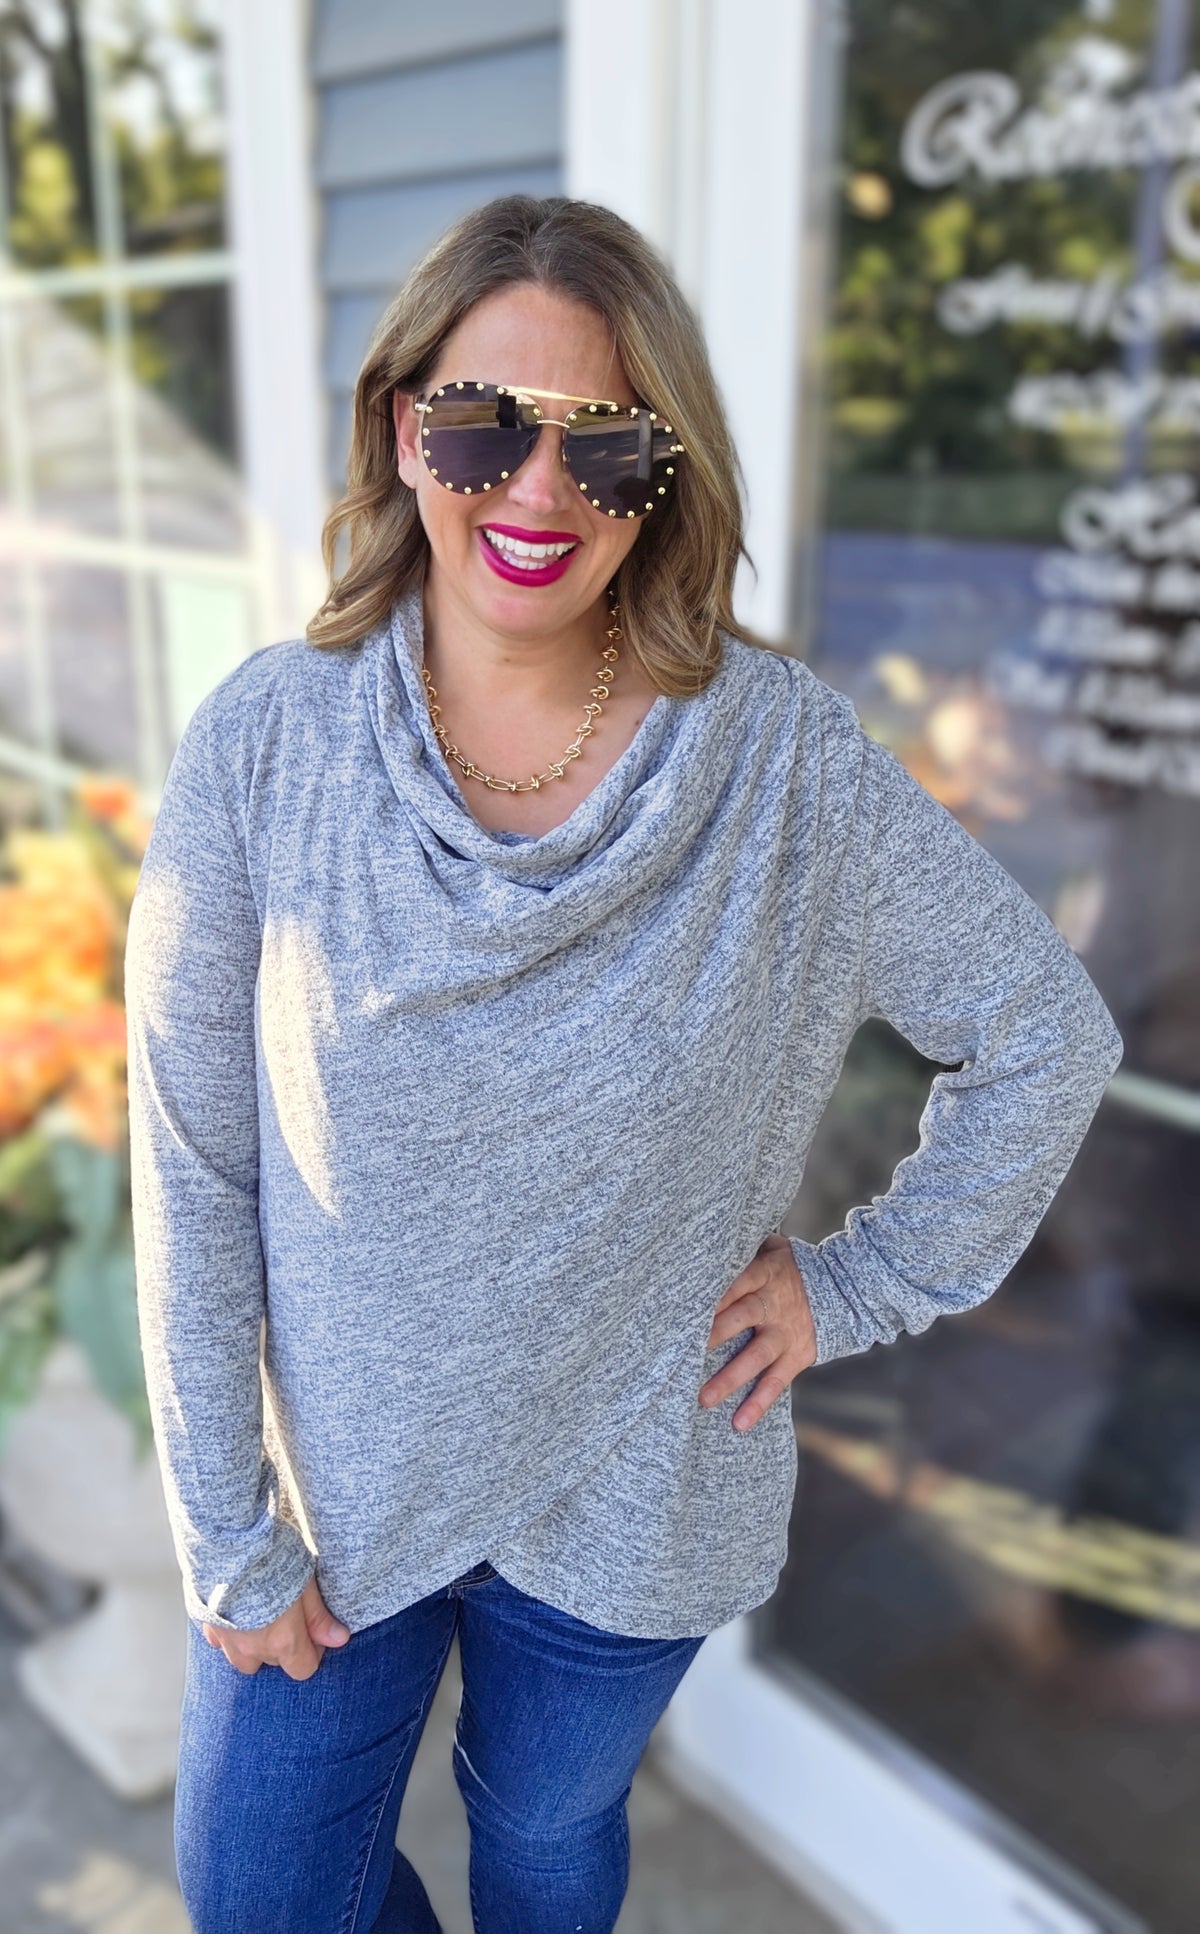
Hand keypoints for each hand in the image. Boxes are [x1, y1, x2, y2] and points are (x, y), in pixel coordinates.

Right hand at [201, 1573, 350, 1679]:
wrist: (228, 1541)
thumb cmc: (270, 1558)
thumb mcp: (304, 1582)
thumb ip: (318, 1617)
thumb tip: (339, 1639)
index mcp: (282, 1641)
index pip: (303, 1669)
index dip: (313, 1652)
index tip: (313, 1631)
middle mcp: (253, 1648)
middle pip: (275, 1664)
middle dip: (285, 1646)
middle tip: (289, 1615)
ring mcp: (227, 1640)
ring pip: (244, 1660)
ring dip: (256, 1646)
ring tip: (263, 1617)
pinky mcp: (207, 1625)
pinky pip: (220, 1643)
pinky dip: (231, 1634)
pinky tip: (237, 1611)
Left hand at [698, 1233, 816, 1431]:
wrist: (845, 1288)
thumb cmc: (793, 1267)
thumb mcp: (774, 1248)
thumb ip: (745, 1248)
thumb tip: (707, 1242)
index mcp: (765, 1274)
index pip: (738, 1281)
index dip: (716, 1293)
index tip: (687, 1305)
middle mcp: (774, 1304)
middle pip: (742, 1317)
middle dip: (715, 1333)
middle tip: (684, 1351)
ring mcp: (785, 1333)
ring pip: (756, 1357)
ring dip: (730, 1378)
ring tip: (703, 1398)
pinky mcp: (796, 1357)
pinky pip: (775, 1382)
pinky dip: (758, 1403)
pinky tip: (739, 1423)